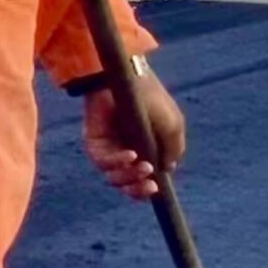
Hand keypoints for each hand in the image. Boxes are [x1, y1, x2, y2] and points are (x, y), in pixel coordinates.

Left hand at [83, 69, 186, 199]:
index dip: (149, 190)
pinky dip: (118, 162)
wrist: (128, 77)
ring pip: (115, 178)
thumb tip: (167, 170)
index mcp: (145, 152)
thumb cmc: (151, 98)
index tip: (158, 190)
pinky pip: (103, 162)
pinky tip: (130, 155)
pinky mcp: (94, 143)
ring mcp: (109, 149)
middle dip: (139, 189)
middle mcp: (126, 153)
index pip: (144, 181)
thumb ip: (172, 148)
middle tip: (151, 184)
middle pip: (128, 185)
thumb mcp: (172, 125)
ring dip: (131, 177)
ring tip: (144, 166)